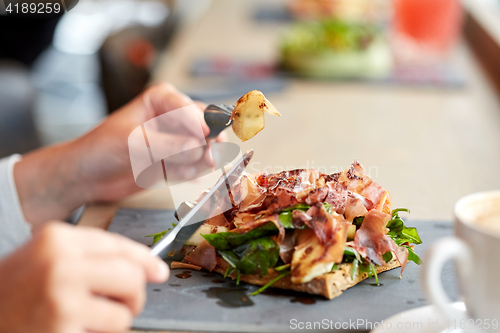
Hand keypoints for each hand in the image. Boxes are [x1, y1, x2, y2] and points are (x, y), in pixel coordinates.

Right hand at [0, 222, 168, 332]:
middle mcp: (60, 265)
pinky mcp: (62, 331)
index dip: (145, 261)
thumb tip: (149, 268)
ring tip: (87, 319)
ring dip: (113, 321)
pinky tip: (74, 329)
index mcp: (58, 239)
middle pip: (130, 277)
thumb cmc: (17, 288)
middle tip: (121, 303)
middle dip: (133, 295)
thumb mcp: (48, 255)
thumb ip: (93, 255)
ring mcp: (61, 300)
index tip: (158, 272)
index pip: (118, 246)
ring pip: (124, 313)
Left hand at [14, 83, 224, 226]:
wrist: (87, 176)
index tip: (205, 136)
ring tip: (174, 168)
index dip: (200, 123)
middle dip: (205, 145)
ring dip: (195, 163)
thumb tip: (197, 146)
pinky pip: (196, 168)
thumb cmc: (101, 148)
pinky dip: (187, 174)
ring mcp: (178, 141)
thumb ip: (167, 145)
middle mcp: (174, 118)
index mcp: (162, 100)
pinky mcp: (178, 162)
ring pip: (205, 150)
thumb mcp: (134, 142)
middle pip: (205, 128)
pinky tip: (170, 175)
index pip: (190, 108)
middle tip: (205, 158)